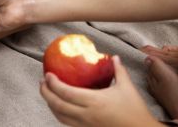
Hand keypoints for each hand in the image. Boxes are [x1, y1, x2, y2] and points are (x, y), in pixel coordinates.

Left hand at [40, 56, 160, 126]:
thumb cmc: (135, 110)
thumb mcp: (127, 87)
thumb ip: (118, 70)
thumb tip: (114, 56)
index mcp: (94, 101)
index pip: (66, 93)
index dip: (53, 84)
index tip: (47, 74)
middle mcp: (87, 115)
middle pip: (58, 105)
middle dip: (46, 93)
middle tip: (42, 82)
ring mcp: (86, 125)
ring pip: (60, 116)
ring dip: (50, 104)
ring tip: (47, 93)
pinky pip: (67, 124)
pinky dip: (59, 114)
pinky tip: (59, 107)